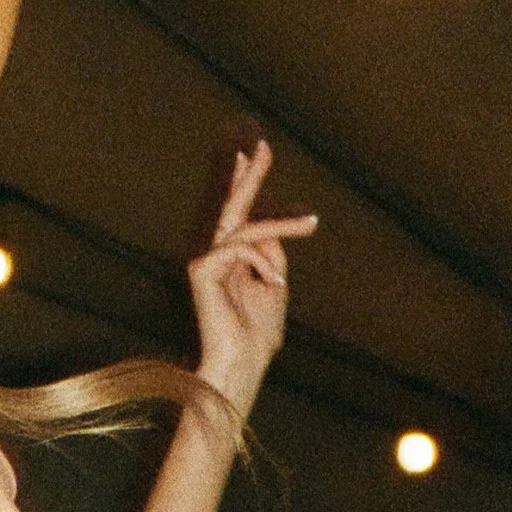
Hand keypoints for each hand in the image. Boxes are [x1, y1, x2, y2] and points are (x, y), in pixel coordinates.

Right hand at [184, 141, 315, 417]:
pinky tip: (272, 282)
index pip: (240, 216)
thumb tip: (271, 229)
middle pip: (232, 208)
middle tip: (262, 145)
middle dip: (249, 176)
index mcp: (232, 261)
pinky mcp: (201, 271)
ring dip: (281, 223)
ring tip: (310, 222)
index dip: (246, 184)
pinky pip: (239, 247)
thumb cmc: (257, 336)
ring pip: (245, 226)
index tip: (254, 153)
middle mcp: (215, 257)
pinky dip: (262, 260)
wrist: (243, 365)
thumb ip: (272, 256)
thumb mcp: (275, 286)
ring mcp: (206, 263)